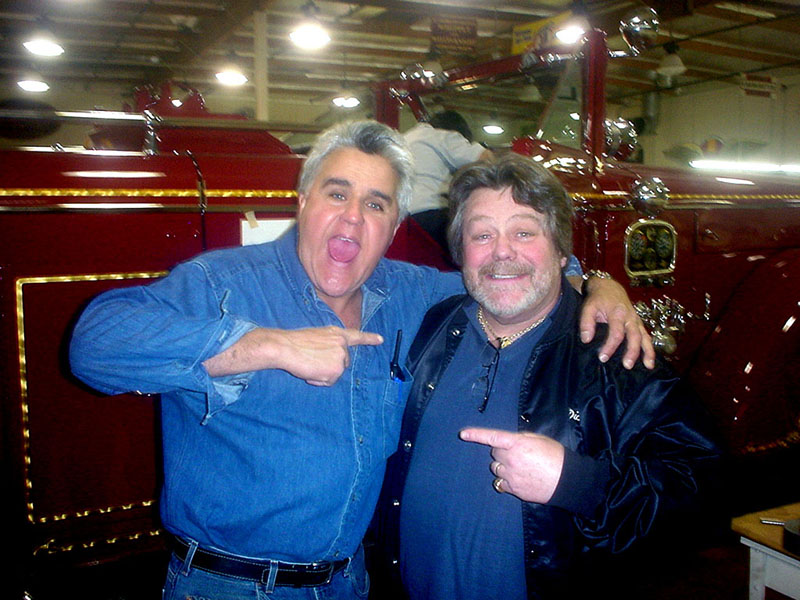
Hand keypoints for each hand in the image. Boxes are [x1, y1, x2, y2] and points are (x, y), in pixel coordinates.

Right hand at [203, 326, 382, 385]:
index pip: (356, 336)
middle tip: (312, 361)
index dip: (369, 338)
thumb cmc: (294, 342)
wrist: (285, 346)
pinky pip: (329, 382)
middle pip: (343, 363)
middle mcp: (342, 343)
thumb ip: (327, 346)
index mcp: (336, 333)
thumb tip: (329, 362)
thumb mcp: (316, 337)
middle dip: (329, 366)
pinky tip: (310, 371)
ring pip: (336, 374)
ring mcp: (341, 356)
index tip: (381, 339)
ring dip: (323, 374)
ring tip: (309, 364)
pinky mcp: (337, 369)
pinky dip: (319, 380)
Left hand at [459, 427, 564, 503]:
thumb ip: (521, 439)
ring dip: (503, 466)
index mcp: (517, 444)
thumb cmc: (556, 456)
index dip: (476, 435)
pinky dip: (505, 480)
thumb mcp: (539, 439)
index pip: (492, 437)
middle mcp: (511, 459)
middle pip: (494, 453)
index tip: (463, 434)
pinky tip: (517, 478)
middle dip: (502, 452)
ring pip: (495, 468)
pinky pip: (500, 483)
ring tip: (520, 467)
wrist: (567, 480)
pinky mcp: (513, 489)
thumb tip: (509, 441)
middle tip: (518, 454)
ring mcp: (511, 475)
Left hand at [578, 277, 654, 369]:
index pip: (616, 333)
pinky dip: (650, 348)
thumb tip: (586, 340)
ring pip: (645, 337)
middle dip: (632, 352)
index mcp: (617, 313)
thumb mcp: (588, 308)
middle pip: (634, 336)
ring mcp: (636, 320)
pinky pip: (647, 336)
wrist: (609, 287)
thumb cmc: (597, 299)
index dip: (610, 347)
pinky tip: (650, 361)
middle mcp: (630, 317)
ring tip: (648, 366)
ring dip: (647, 352)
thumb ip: (586, 323)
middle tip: (626, 366)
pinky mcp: (638, 323)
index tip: (602, 358)